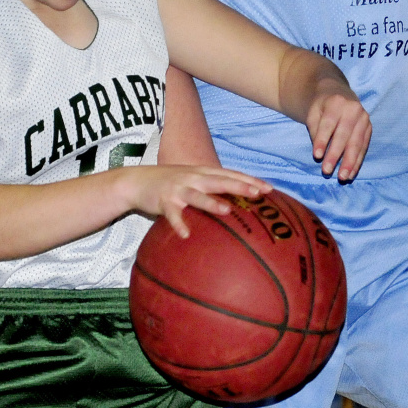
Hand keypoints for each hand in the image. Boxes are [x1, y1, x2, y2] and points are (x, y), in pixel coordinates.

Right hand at [125, 165, 271, 238]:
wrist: (137, 181)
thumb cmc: (171, 183)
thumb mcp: (193, 181)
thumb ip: (212, 188)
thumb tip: (237, 202)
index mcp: (203, 173)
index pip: (231, 174)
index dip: (250, 180)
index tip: (270, 188)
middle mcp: (193, 178)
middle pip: (220, 181)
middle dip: (239, 186)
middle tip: (257, 193)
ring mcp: (178, 188)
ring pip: (198, 195)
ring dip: (211, 202)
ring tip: (227, 210)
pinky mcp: (164, 201)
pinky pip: (173, 215)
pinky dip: (179, 224)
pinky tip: (186, 234)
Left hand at [306, 86, 371, 180]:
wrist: (339, 94)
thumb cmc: (322, 107)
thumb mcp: (313, 113)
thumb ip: (315, 130)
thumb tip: (320, 153)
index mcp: (337, 102)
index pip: (328, 124)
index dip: (322, 140)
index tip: (316, 156)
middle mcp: (354, 109)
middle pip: (344, 135)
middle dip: (335, 155)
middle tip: (327, 171)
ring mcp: (364, 119)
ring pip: (356, 143)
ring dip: (350, 162)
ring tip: (343, 177)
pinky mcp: (369, 129)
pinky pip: (364, 147)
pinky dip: (357, 162)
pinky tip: (351, 173)